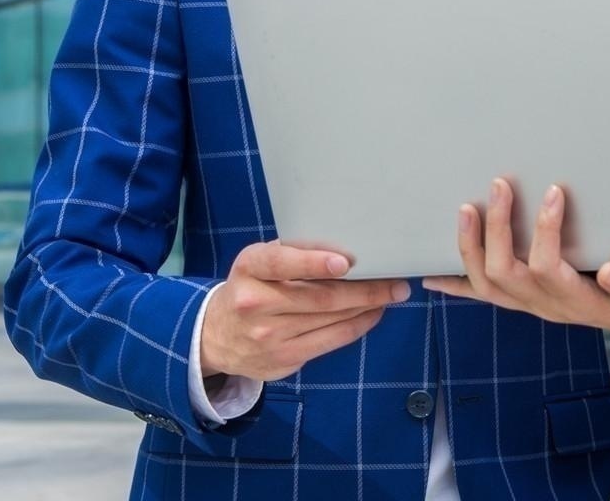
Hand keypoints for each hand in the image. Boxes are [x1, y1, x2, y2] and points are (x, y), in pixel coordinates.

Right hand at [201, 241, 409, 382]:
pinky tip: (372, 314)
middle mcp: (255, 303)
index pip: (280, 262)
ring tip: (390, 295)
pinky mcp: (283, 360)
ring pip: (329, 320)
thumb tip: (345, 249)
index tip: (345, 262)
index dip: (313, 262)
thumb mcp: (258, 263)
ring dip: (366, 307)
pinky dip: (356, 326)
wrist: (215, 336)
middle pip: (318, 297)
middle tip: (394, 281)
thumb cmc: (250, 287)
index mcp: (249, 269)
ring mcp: (269, 336)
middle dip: (363, 289)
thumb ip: (292, 253)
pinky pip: (329, 341)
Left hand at [423, 179, 609, 360]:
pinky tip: (433, 276)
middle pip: (506, 274)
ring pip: (488, 287)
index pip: (549, 267)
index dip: (547, 230)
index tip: (555, 191)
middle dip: (497, 229)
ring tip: (466, 210)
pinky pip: (485, 298)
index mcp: (579, 302)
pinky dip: (457, 286)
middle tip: (499, 185)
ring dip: (471, 249)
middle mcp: (549, 308)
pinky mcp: (528, 303)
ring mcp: (534, 308)